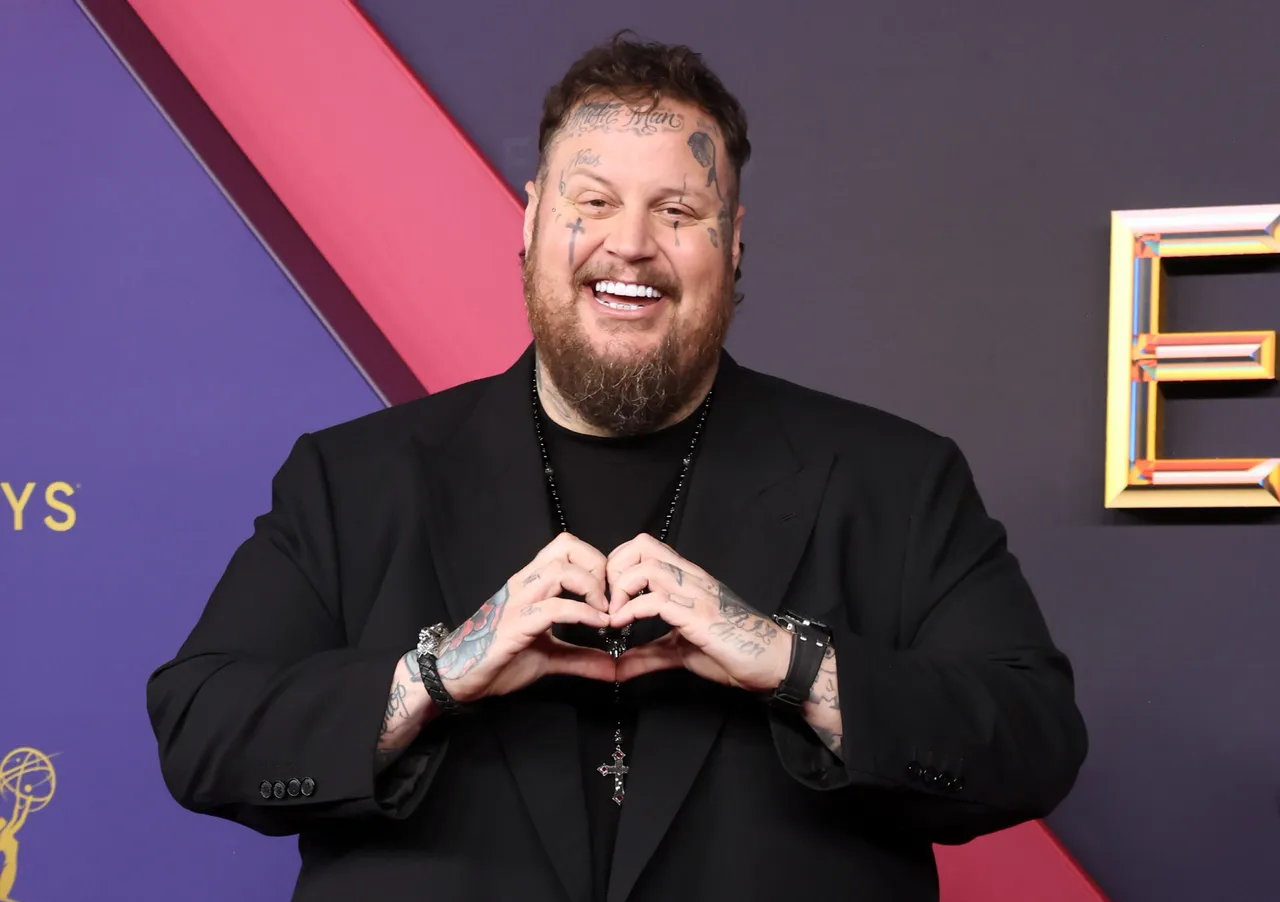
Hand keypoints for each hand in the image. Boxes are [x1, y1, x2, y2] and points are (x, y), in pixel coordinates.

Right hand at [434, 533, 615, 702]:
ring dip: (591, 588)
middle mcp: (524, 584)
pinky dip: (582, 614)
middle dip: (597, 568)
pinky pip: (553, 609)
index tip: (611, 593)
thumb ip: (582, 658)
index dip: (596, 562)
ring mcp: (518, 602)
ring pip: (560, 570)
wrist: (456, 677)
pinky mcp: (514, 625)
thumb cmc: (498, 660)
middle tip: (609, 599)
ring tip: (603, 613)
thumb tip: (614, 668)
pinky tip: (596, 627)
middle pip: (566, 546)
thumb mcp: (549, 657)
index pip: (567, 547)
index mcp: (532, 584)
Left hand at [605, 534, 790, 692]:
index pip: (644, 547)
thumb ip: (647, 654)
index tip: (609, 596)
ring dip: (621, 588)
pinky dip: (631, 610)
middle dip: (615, 569)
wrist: (773, 662)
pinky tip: (624, 626)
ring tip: (615, 615)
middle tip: (609, 600)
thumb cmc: (732, 651)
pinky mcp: (699, 615)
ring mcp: (696, 594)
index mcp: (686, 579)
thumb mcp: (679, 652)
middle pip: (641, 545)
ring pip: (647, 565)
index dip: (618, 565)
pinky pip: (657, 599)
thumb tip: (618, 665)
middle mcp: (690, 578)